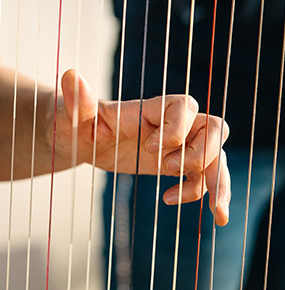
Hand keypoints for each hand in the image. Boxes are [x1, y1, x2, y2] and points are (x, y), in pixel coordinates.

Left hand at [55, 70, 230, 225]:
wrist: (74, 139)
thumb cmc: (71, 123)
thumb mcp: (71, 116)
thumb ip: (76, 102)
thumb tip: (70, 75)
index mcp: (145, 108)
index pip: (183, 106)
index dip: (175, 129)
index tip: (147, 149)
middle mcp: (165, 123)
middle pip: (212, 126)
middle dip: (202, 153)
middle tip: (168, 170)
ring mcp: (171, 144)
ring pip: (215, 154)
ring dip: (219, 182)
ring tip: (218, 215)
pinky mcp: (170, 162)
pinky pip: (201, 175)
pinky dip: (197, 192)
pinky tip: (167, 200)